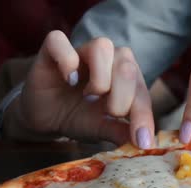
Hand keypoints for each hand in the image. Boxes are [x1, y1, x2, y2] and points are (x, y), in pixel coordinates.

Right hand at [3, 30, 154, 147]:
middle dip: (122, 97)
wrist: (46, 117)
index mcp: (128, 78)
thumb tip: (144, 144)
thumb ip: (122, 133)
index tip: (141, 141)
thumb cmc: (79, 117)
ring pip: (102, 47)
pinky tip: (69, 80)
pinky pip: (60, 40)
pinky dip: (67, 60)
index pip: (142, 93)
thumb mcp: (102, 129)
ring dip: (100, 78)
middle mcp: (109, 58)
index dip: (143, 117)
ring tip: (89, 95)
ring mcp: (82, 51)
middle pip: (128, 66)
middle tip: (109, 112)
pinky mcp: (53, 49)